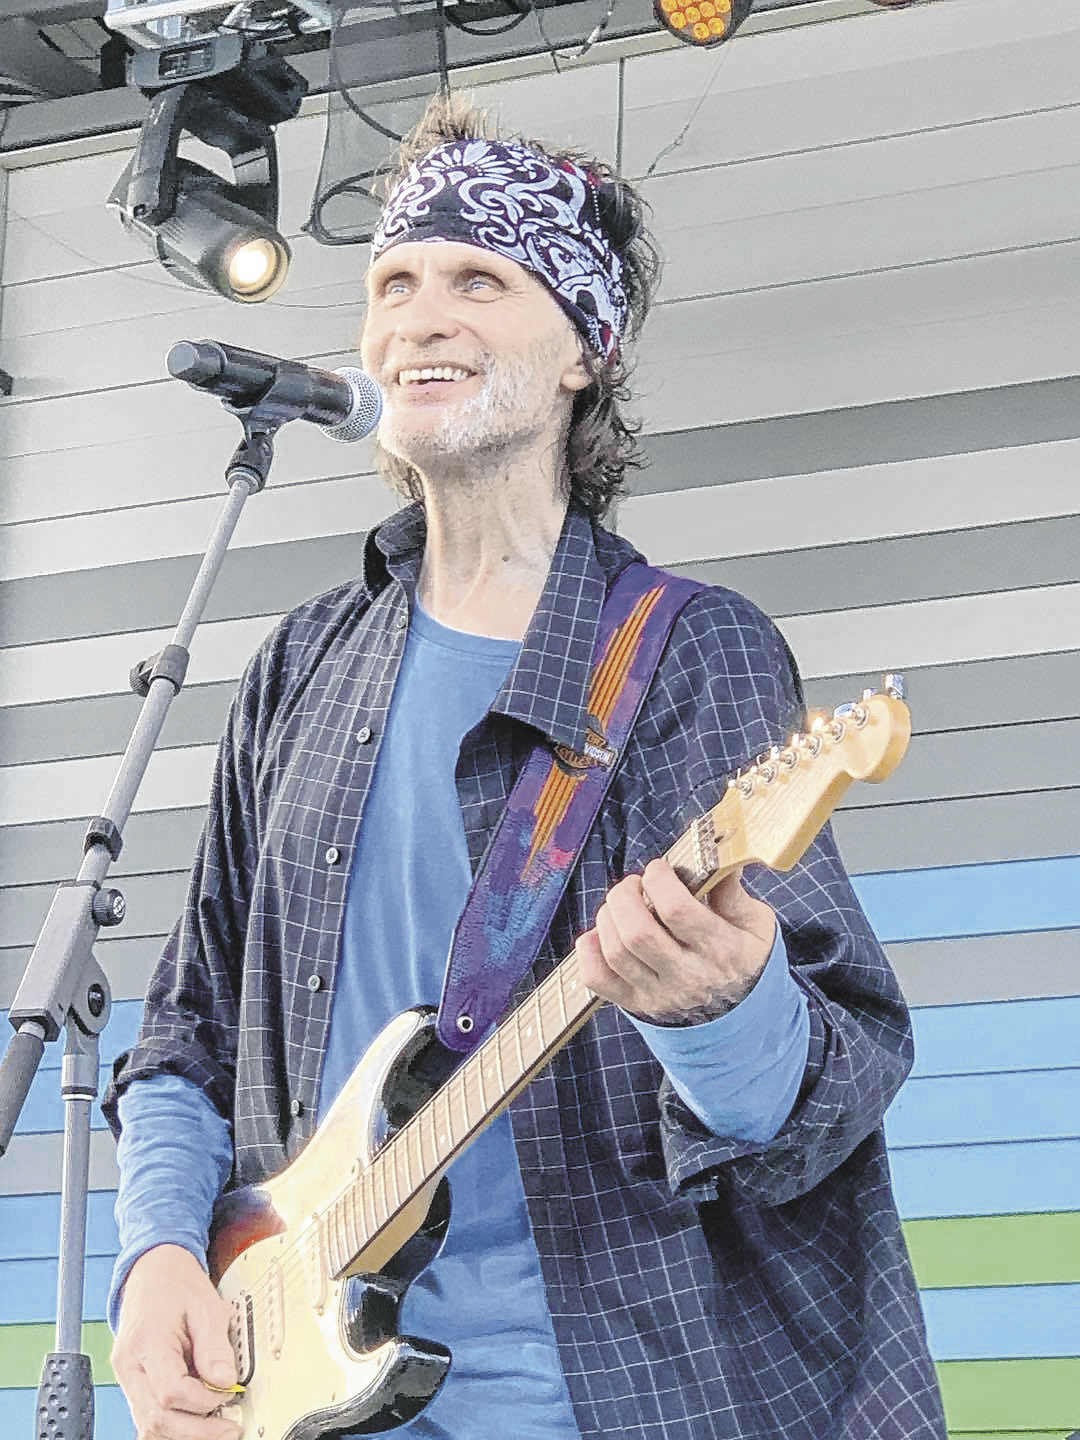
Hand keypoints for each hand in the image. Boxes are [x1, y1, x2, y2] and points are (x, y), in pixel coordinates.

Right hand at [112, 1244, 241, 1439]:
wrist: (153, 1272)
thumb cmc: (177, 1285)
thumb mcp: (206, 1306)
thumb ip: (215, 1346)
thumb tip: (226, 1382)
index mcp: (147, 1343)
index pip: (171, 1392)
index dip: (203, 1402)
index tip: (229, 1394)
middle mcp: (130, 1366)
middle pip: (155, 1419)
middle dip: (196, 1431)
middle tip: (229, 1428)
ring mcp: (128, 1378)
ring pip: (149, 1425)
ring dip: (183, 1432)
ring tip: (216, 1424)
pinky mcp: (134, 1384)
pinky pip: (149, 1416)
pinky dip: (173, 1423)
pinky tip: (197, 1417)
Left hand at [577, 858, 776, 1024]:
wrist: (742, 1015)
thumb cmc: (746, 960)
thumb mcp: (755, 925)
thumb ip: (732, 893)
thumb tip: (715, 859)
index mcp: (721, 951)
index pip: (676, 910)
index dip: (659, 879)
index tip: (659, 869)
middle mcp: (688, 977)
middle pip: (637, 932)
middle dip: (625, 895)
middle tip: (634, 884)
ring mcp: (659, 994)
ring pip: (615, 952)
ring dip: (607, 917)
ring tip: (620, 904)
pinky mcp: (637, 1004)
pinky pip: (597, 979)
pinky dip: (588, 951)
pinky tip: (599, 933)